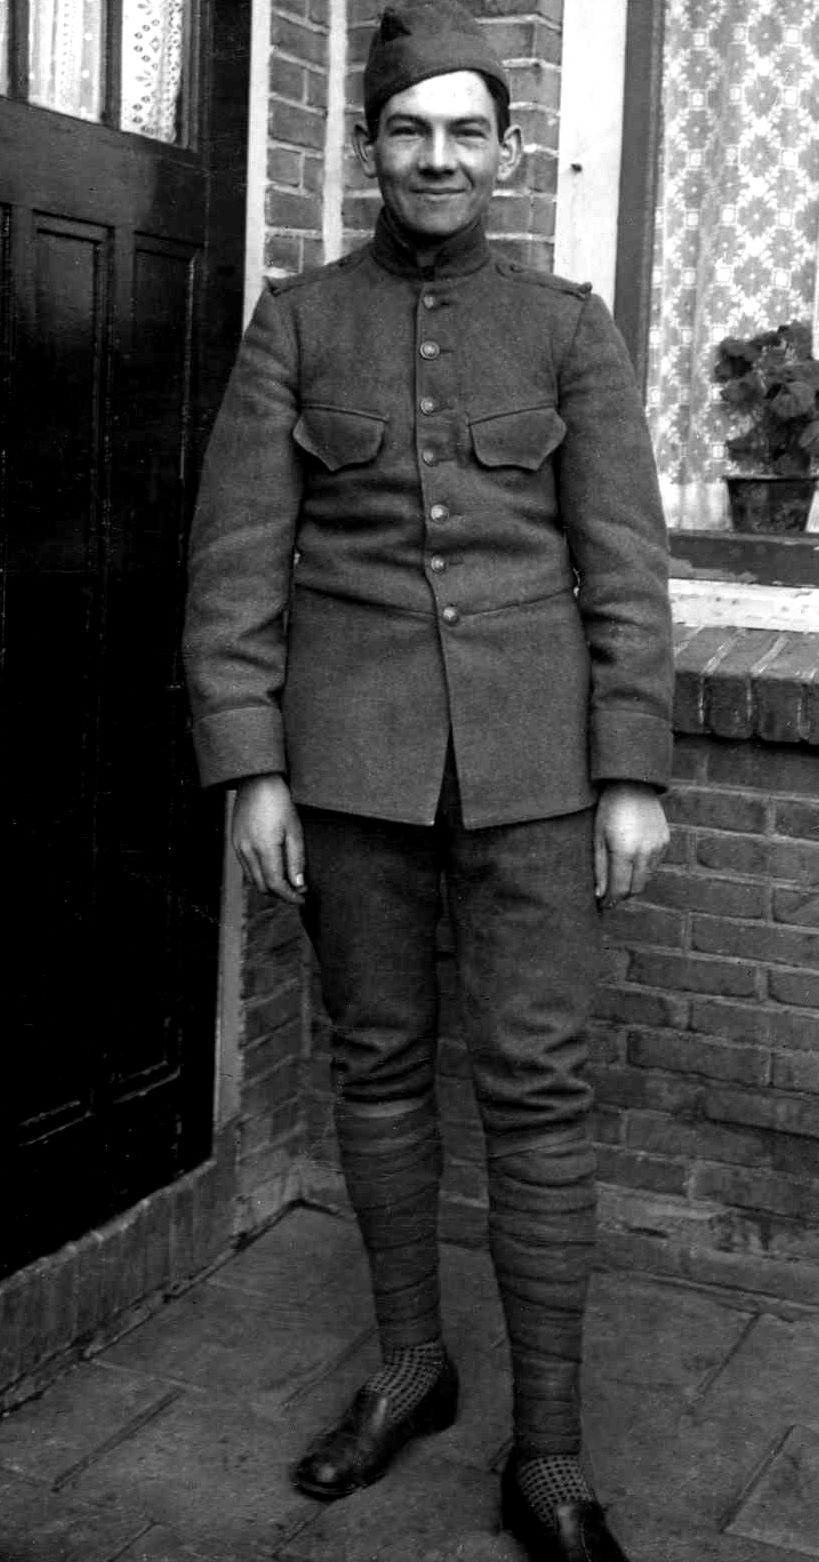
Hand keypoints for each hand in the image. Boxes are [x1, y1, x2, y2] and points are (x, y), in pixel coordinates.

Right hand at [232, 774, 305, 905]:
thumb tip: (298, 885)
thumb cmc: (280, 801)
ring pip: (252, 879)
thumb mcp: (295, 829)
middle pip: (262, 887)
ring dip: (269, 885)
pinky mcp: (234, 842)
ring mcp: (238, 847)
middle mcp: (247, 851)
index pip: (276, 884)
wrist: (256, 781)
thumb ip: (296, 860)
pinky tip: (272, 866)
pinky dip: (259, 873)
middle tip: (297, 890)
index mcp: (264, 848)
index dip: (290, 896)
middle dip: (280, 893)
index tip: (302, 898)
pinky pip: (246, 867)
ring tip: (287, 879)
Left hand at [594, 782, 668, 909]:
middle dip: (622, 895)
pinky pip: (655, 865)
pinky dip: (643, 869)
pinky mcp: (666, 841)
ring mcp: (658, 847)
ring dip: (633, 882)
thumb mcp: (597, 838)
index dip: (611, 901)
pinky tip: (632, 859)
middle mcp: (645, 852)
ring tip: (620, 877)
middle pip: (636, 889)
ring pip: (647, 879)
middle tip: (610, 896)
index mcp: (624, 851)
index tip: (603, 906)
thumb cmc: (609, 810)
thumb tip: (600, 895)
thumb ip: (599, 868)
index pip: (620, 889)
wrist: (633, 785)